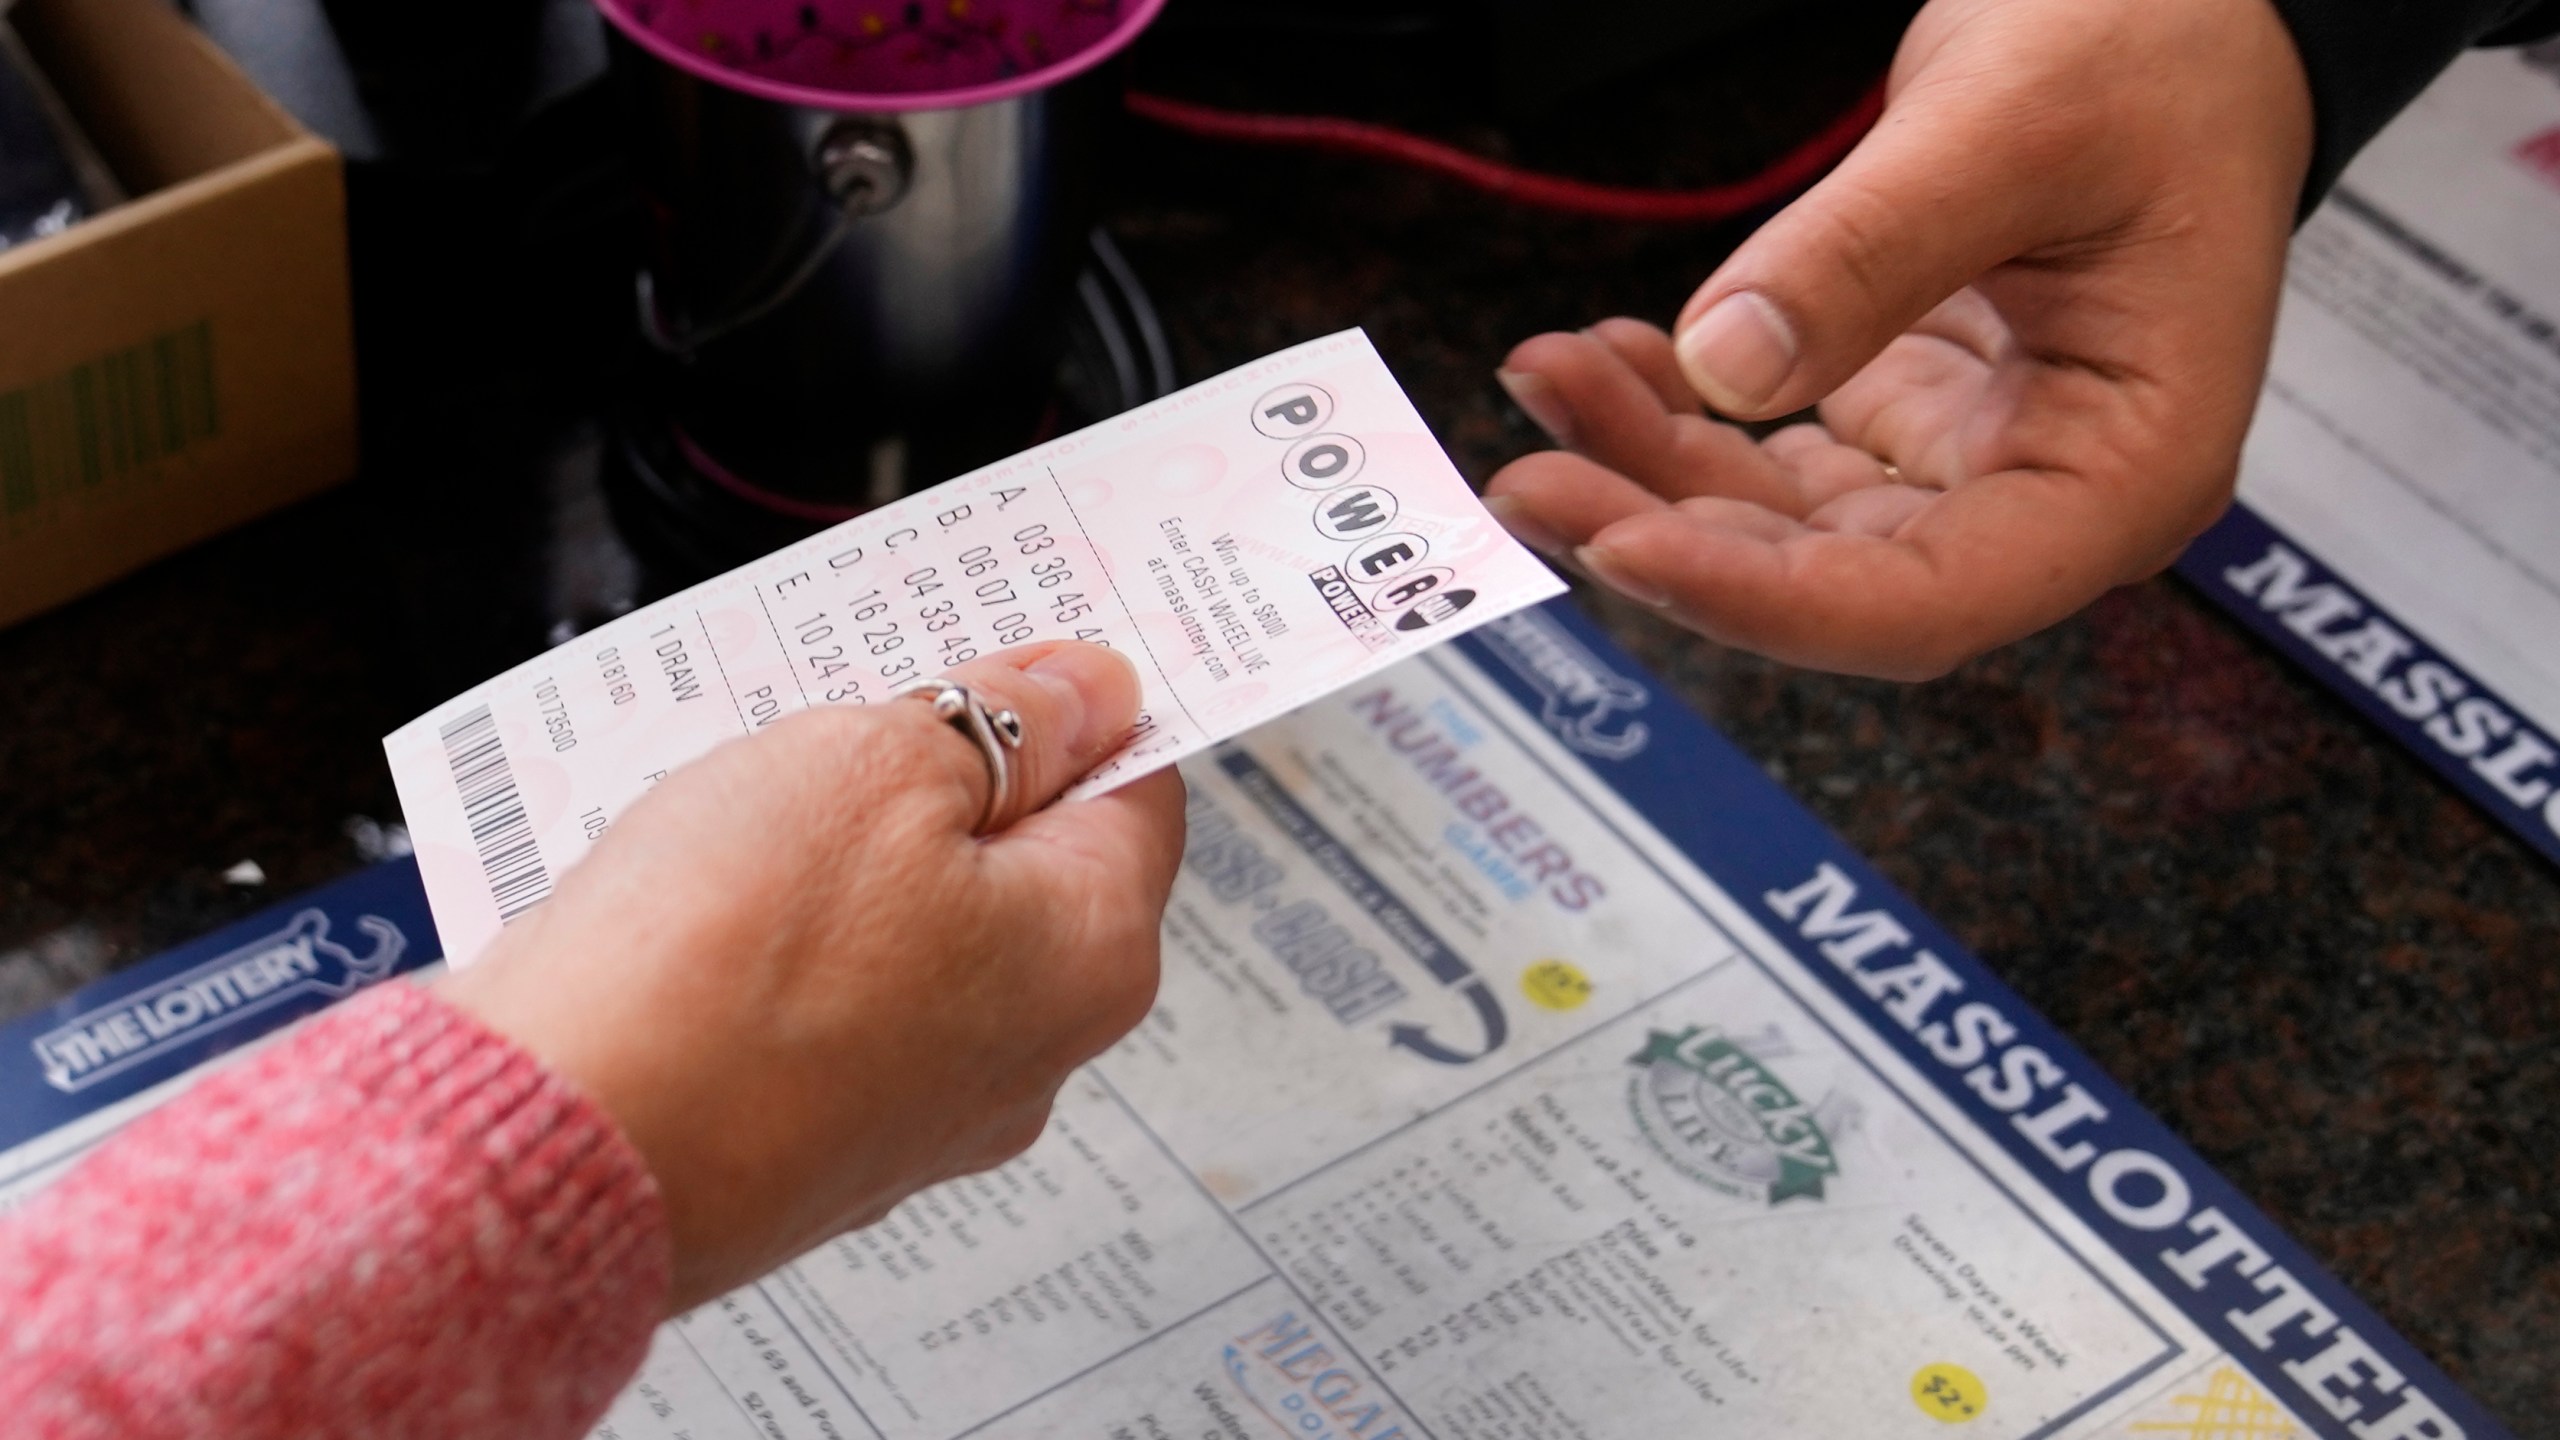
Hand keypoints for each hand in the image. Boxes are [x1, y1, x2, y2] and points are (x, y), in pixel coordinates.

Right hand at [440, 643, 1183, 1310]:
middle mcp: (1029, 1053)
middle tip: (859, 698)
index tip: (1006, 649)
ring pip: (915, 925)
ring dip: (849, 846)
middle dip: (948, 769)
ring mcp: (918, 1109)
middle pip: (1026, 860)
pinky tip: (709, 885)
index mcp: (1093, 955)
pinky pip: (828, 995)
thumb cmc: (721, 965)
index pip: (1139, 788)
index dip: (1072, 701)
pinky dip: (784, 932)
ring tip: (756, 786)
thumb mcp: (879, 765)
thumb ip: (1004, 720)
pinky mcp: (811, 1135)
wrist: (556, 1145)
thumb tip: (1088, 693)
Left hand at [1483, 0, 2313, 679]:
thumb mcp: (2013, 125)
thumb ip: (1869, 250)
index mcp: (2127, 470)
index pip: (1927, 601)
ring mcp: (1972, 458)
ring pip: (1782, 519)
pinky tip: (1612, 363)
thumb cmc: (2161, 51)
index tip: (1631, 550)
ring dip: (1654, 468)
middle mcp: (2047, 493)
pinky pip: (1777, 450)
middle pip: (1829, 575)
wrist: (2186, 3)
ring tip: (1553, 380)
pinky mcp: (1910, 412)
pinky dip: (1683, 417)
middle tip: (1534, 482)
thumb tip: (1726, 364)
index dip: (1766, 602)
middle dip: (1670, 532)